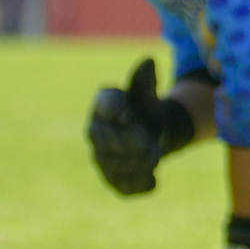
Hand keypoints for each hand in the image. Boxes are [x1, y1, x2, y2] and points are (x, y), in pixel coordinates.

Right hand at [84, 57, 187, 194]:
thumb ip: (144, 80)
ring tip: (153, 155)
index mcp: (102, 107)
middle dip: (136, 142)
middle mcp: (96, 133)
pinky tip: (153, 181)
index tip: (129, 116)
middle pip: (110, 142)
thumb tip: (148, 60)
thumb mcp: (147, 94)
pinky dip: (141, 186)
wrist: (151, 135)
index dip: (116, 111)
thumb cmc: (145, 110)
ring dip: (142, 163)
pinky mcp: (112, 180)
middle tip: (150, 140)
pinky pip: (124, 188)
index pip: (103, 107)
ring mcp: (101, 159)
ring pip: (118, 167)